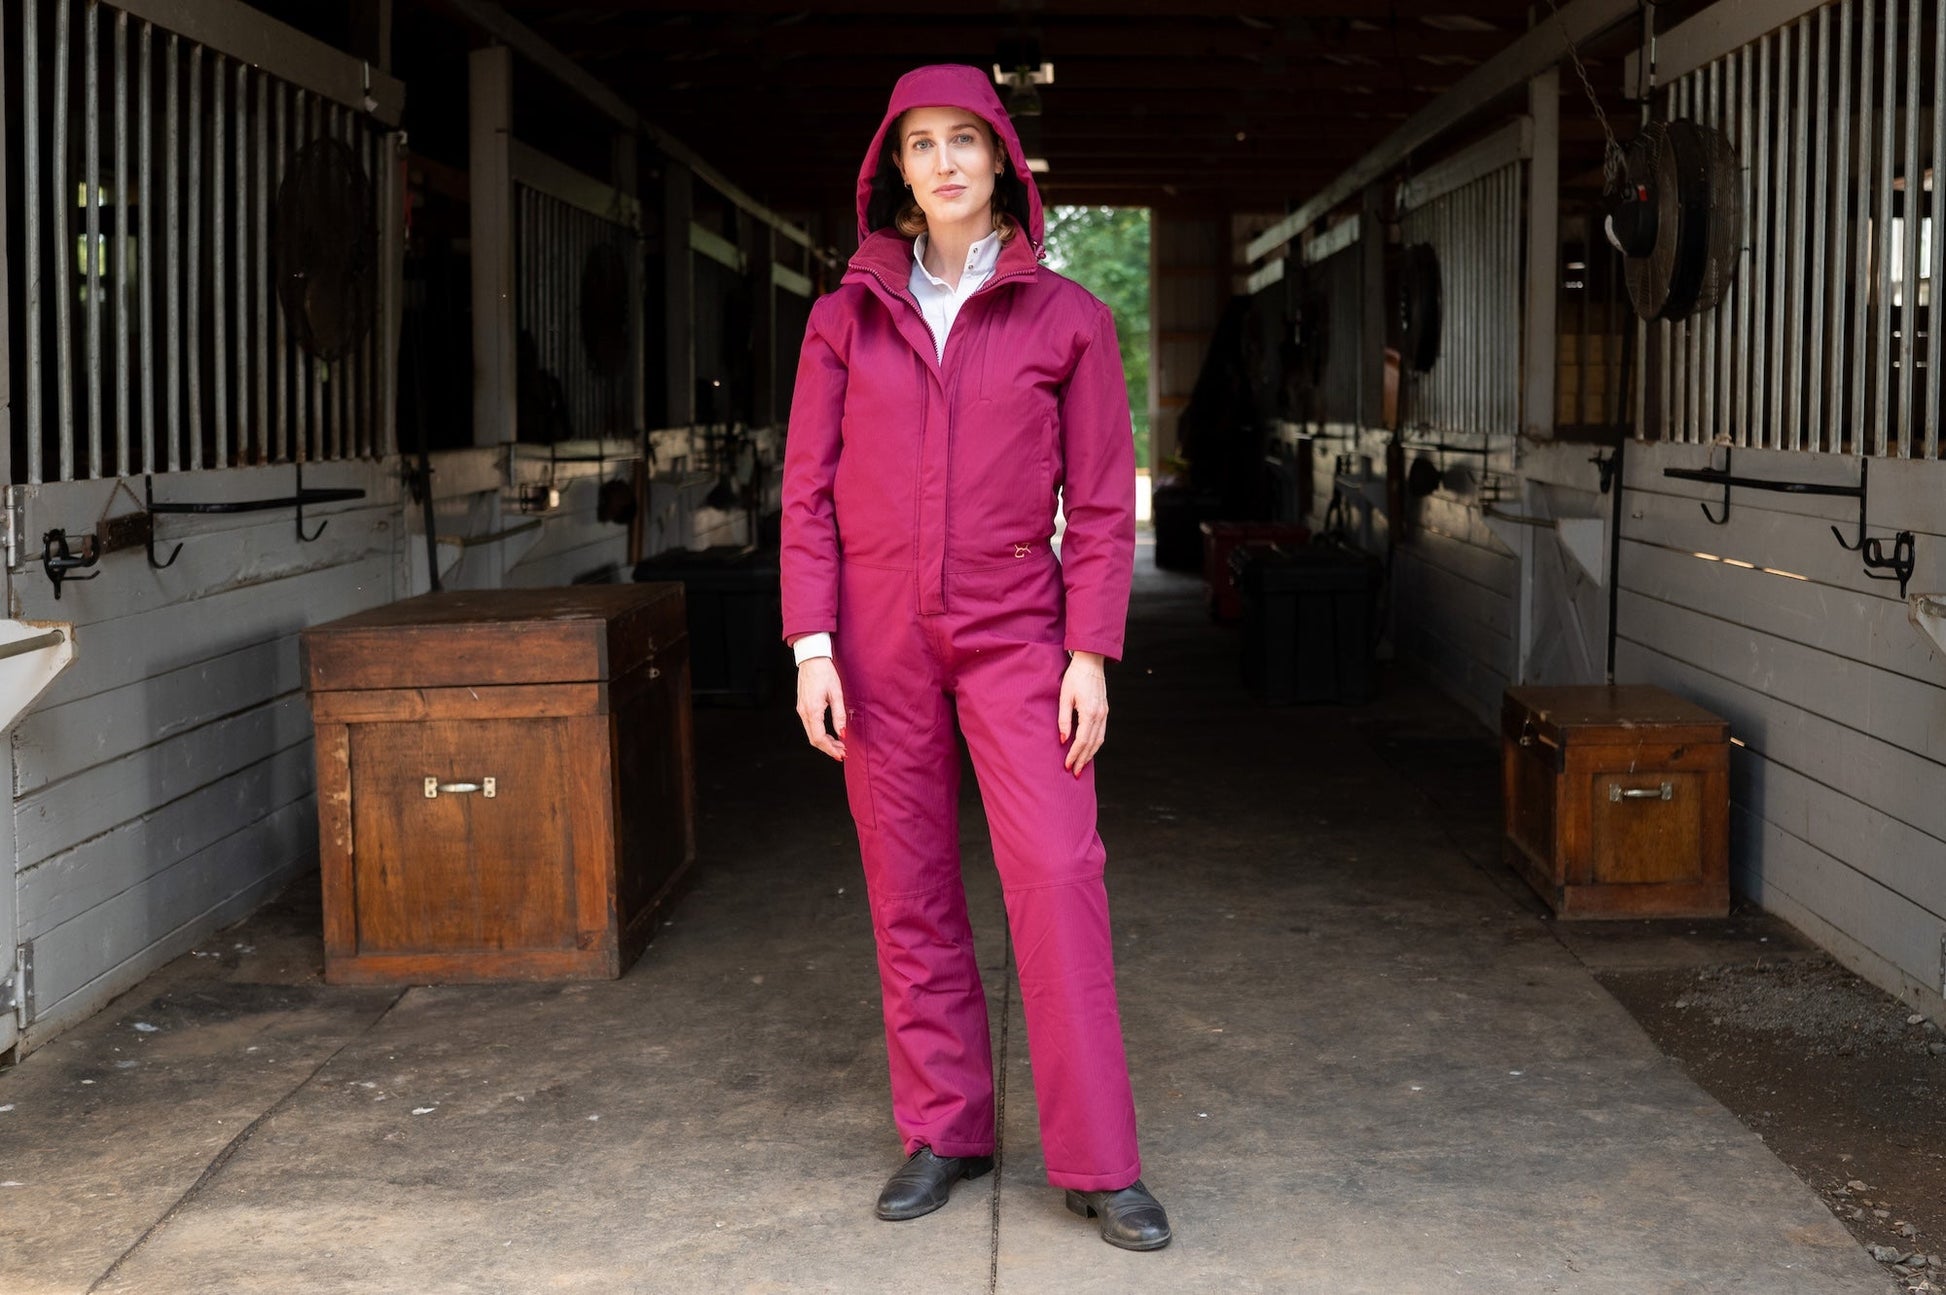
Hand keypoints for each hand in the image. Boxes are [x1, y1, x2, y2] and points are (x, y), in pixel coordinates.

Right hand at [796, 656, 847, 761]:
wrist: (812, 659)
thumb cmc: (825, 673)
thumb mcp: (836, 694)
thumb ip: (839, 716)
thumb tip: (843, 734)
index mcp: (812, 710)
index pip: (820, 738)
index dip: (830, 749)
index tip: (841, 754)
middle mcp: (804, 712)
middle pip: (814, 739)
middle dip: (828, 748)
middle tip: (842, 752)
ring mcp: (801, 710)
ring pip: (811, 734)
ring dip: (824, 742)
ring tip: (839, 744)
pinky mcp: (802, 707)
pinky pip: (810, 726)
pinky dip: (819, 733)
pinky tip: (830, 734)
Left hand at [1058, 650, 1107, 775]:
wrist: (1090, 662)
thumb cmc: (1074, 677)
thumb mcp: (1064, 697)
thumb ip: (1063, 719)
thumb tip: (1063, 740)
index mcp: (1089, 712)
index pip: (1081, 740)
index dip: (1074, 755)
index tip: (1066, 765)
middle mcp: (1100, 715)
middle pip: (1092, 744)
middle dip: (1082, 760)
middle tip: (1074, 772)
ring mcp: (1104, 713)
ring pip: (1099, 741)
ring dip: (1090, 755)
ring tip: (1081, 766)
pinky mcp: (1105, 711)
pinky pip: (1102, 733)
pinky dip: (1096, 745)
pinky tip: (1089, 750)